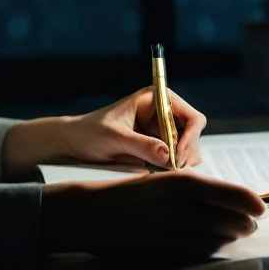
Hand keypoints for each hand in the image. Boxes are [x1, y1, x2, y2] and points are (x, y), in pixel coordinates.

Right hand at [41, 170, 264, 262]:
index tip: (262, 205)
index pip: (225, 191)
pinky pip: (196, 249)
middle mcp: (177, 204)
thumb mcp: (159, 180)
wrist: (90, 210)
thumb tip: (221, 197)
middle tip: (254, 222)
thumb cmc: (126, 192)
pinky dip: (212, 247)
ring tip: (240, 233)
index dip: (247, 200)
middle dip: (244, 220)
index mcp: (178, 181)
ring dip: (232, 235)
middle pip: (225, 215)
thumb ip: (187, 188)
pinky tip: (217, 244)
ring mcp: (170, 228)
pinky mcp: (161, 247)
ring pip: (214, 235)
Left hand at [62, 86, 206, 169]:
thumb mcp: (116, 138)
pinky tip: (159, 171)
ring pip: (188, 147)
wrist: (75, 142)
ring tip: (163, 169)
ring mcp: (161, 130)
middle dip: (186, 152)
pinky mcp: (157, 145)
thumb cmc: (92, 132)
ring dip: (181, 161)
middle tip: (170, 168)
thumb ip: (142, 145)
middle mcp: (163, 112)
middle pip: (193, 134)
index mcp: (156, 99)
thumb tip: (168, 156)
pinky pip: (176, 157)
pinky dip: (174, 166)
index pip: (192, 116)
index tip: (177, 156)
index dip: (190, 137)